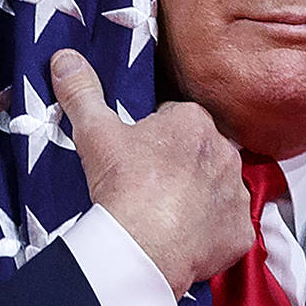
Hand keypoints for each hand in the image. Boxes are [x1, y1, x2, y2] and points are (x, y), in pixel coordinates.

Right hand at [49, 48, 253, 294]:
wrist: (142, 247)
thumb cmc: (123, 185)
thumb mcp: (95, 132)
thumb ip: (82, 92)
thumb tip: (65, 59)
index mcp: (194, 122)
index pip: (178, 118)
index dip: (156, 136)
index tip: (138, 155)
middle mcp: (226, 152)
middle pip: (203, 152)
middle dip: (182, 164)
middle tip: (150, 185)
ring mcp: (236, 194)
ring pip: (219, 188)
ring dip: (200, 197)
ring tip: (167, 214)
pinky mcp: (240, 231)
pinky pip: (229, 227)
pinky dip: (212, 233)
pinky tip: (186, 239)